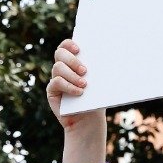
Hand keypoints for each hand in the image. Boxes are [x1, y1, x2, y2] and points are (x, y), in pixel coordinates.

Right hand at [48, 39, 109, 162]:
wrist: (89, 119)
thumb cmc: (96, 98)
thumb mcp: (100, 82)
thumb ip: (99, 69)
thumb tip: (110, 56)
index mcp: (73, 62)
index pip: (66, 46)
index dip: (69, 44)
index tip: (79, 48)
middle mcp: (63, 68)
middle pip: (59, 54)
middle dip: (72, 60)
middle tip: (85, 70)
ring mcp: (56, 79)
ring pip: (58, 67)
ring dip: (72, 75)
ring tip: (84, 84)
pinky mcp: (52, 91)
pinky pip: (56, 82)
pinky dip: (68, 86)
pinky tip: (79, 92)